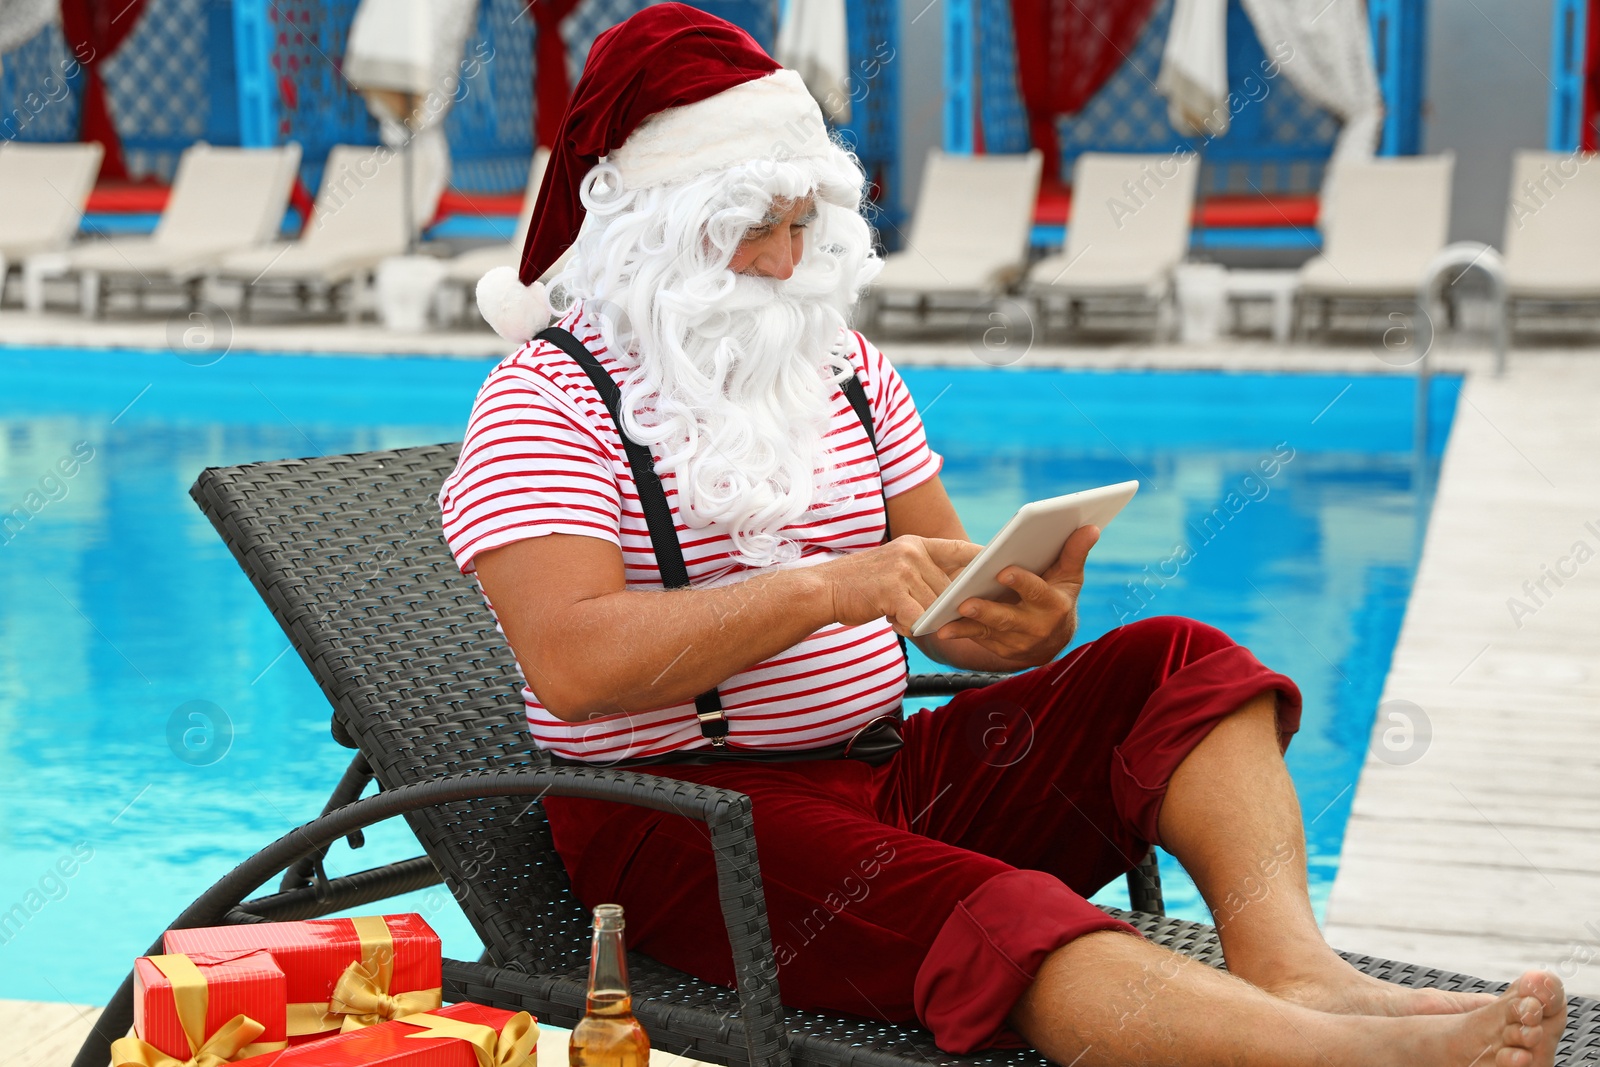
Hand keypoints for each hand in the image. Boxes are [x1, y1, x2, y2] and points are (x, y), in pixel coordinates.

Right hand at [818, 536, 983, 634]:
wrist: (825, 589)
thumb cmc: (862, 584)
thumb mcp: (894, 566)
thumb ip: (922, 573)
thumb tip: (954, 591)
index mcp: (916, 544)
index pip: (958, 548)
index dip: (981, 557)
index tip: (1000, 564)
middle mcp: (912, 552)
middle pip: (948, 587)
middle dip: (944, 606)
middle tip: (930, 615)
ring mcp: (903, 570)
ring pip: (934, 605)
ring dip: (921, 618)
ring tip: (898, 616)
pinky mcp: (893, 591)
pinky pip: (918, 617)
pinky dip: (911, 626)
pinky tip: (896, 623)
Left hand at [933, 525, 1099, 664]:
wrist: (1054, 639)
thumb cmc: (1059, 597)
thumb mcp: (1069, 576)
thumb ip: (1075, 553)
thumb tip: (1090, 527)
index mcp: (1055, 605)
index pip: (1037, 592)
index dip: (1021, 582)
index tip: (1003, 570)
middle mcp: (1037, 627)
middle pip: (1009, 618)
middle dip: (987, 610)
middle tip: (965, 601)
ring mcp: (1019, 642)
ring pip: (991, 631)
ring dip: (969, 626)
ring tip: (948, 618)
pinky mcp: (1002, 651)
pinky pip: (980, 640)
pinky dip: (962, 633)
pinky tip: (943, 627)